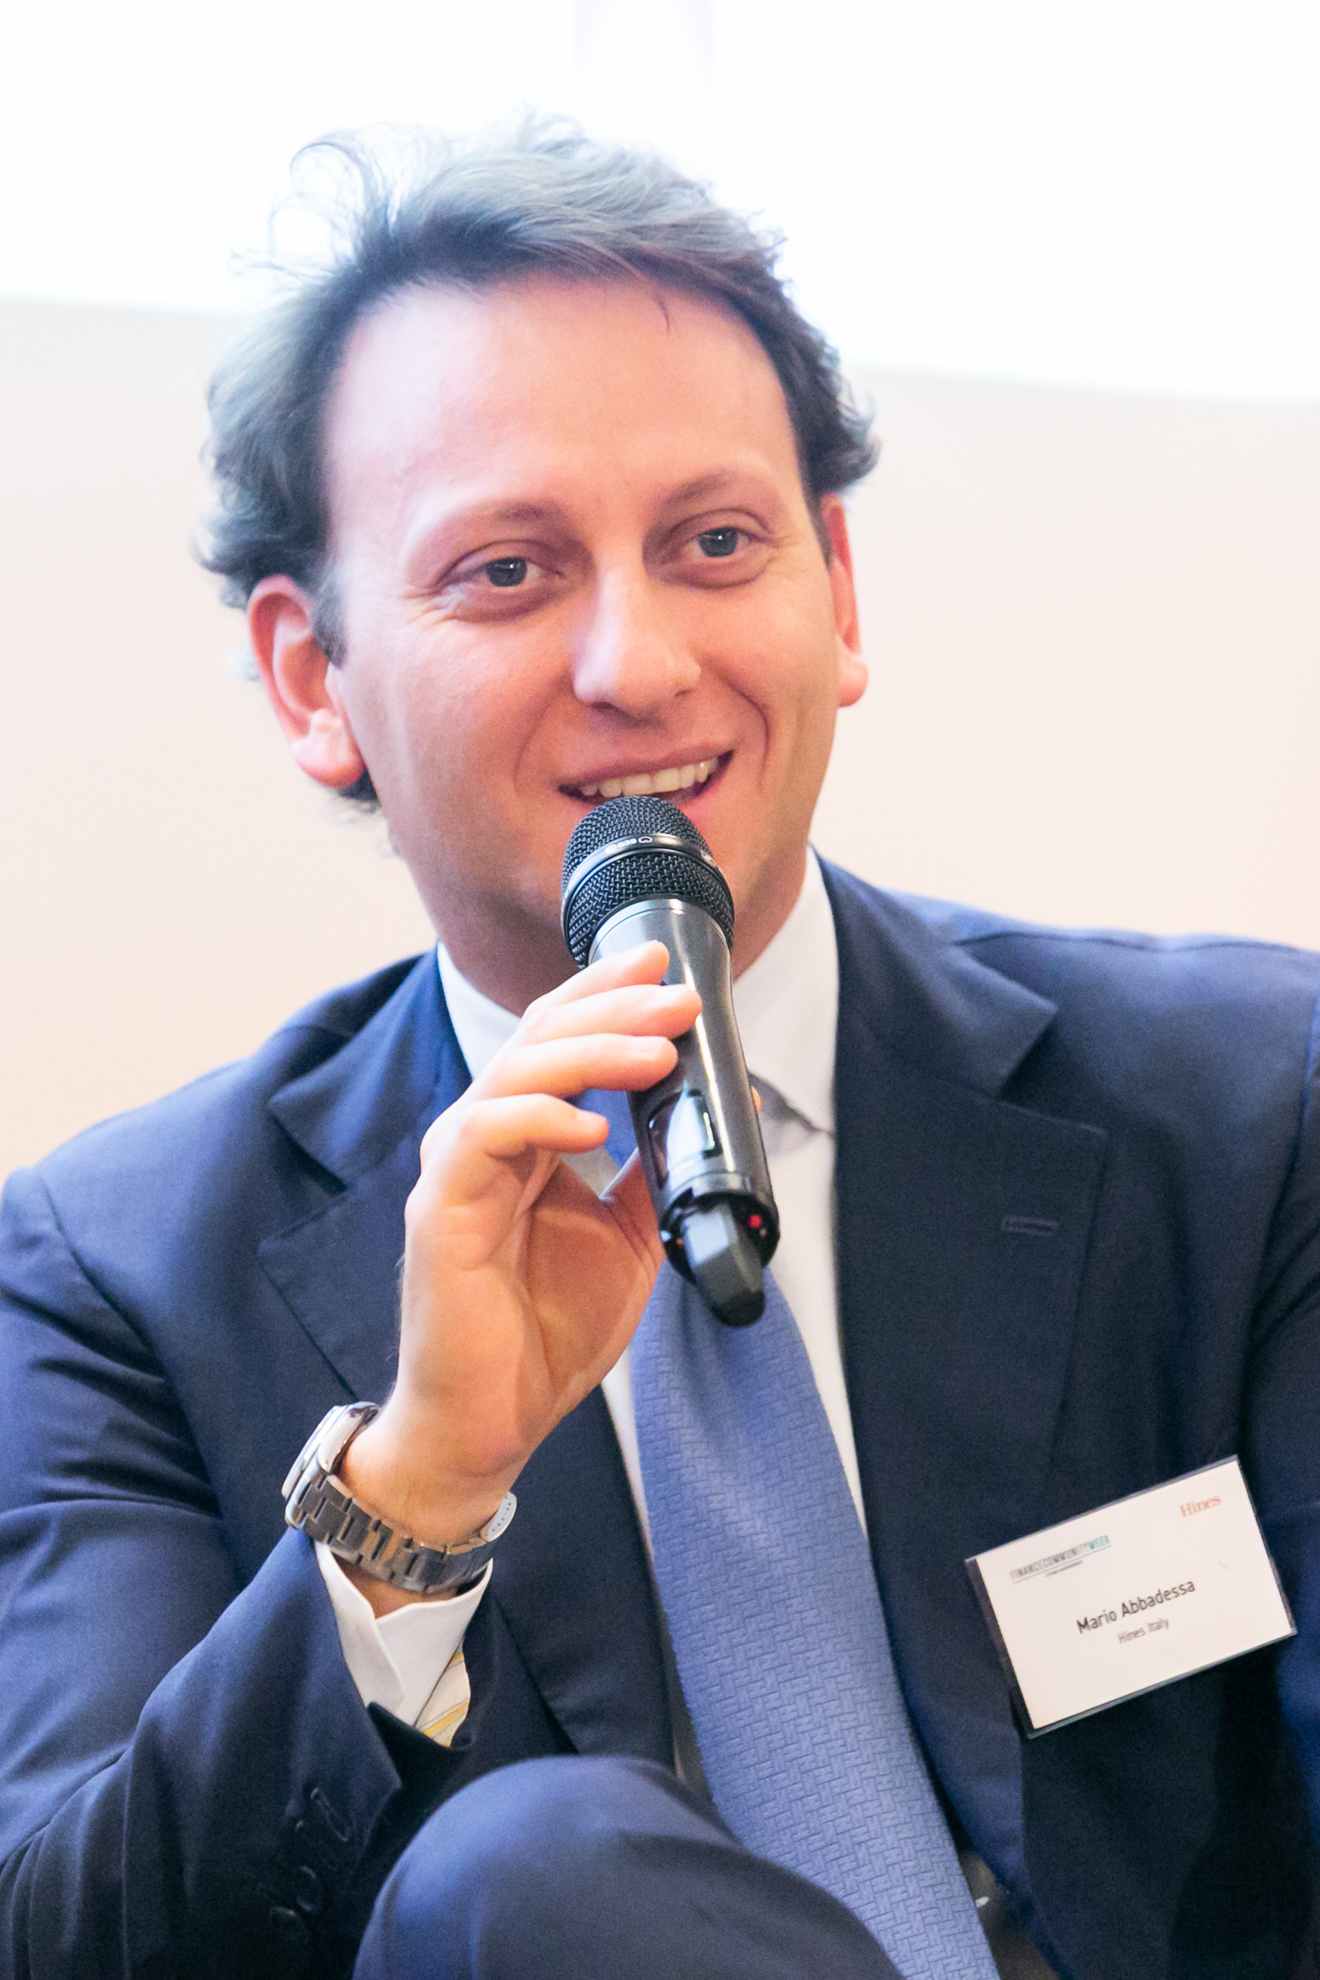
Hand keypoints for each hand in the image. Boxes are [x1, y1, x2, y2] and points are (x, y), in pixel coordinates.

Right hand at [339, 941, 697, 1608]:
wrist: (494, 1422)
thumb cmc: (546, 1335)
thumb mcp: (628, 1241)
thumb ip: (653, 1173)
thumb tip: (711, 1111)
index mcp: (527, 1140)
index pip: (558, 1040)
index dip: (605, 996)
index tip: (665, 969)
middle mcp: (485, 1139)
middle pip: (539, 1040)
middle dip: (614, 1009)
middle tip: (677, 997)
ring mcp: (459, 1170)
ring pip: (516, 1074)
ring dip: (591, 1053)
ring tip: (656, 1050)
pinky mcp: (442, 1210)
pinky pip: (485, 1137)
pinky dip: (542, 1119)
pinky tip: (592, 1125)